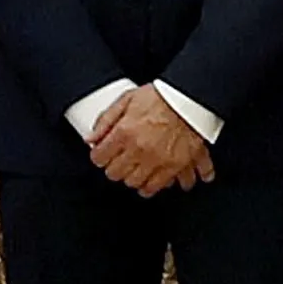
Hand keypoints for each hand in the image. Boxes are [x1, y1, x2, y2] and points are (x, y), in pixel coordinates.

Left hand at [87, 88, 212, 195]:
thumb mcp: (127, 99)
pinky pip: (157, 186)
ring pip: (134, 183)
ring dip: (132, 177)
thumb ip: (106, 120)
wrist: (192, 99)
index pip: (99, 157)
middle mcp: (139, 149)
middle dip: (114, 167)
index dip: (100, 156)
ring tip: (136, 170)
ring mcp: (158, 159)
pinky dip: (153, 186)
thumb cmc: (163, 97)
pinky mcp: (176, 165)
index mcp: (124, 132)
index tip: (104, 154)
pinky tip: (152, 180)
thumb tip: (90, 138)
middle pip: (115, 173)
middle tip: (119, 161)